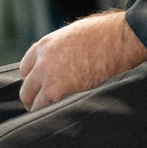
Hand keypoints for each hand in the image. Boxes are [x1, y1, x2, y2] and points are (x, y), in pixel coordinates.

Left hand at [18, 9, 146, 109]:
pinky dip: (54, 115)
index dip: (34, 79)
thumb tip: (62, 60)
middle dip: (35, 98)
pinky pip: (48, 110)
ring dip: (43, 108)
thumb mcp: (74, 33)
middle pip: (26, 89)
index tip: (42, 85)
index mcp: (45, 45)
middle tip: (47, 104)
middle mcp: (42, 62)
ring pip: (34, 103)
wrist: (121, 40)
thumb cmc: (106, 33)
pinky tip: (64, 114)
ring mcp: (49, 78)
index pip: (25, 68)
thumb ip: (60, 48)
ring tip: (56, 113)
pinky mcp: (60, 92)